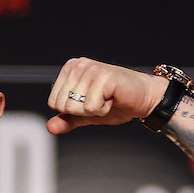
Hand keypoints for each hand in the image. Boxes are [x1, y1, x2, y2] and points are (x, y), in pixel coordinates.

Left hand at [46, 57, 162, 134]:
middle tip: (100, 100)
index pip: (54, 103)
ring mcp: (91, 69)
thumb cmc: (116, 103)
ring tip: (107, 98)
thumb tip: (50, 127)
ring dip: (94, 110)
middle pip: (63, 106)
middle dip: (83, 111)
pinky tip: (113, 98)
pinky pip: (91, 107)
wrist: (143, 98)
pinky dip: (103, 109)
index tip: (91, 101)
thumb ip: (67, 119)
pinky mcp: (104, 77)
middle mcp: (78, 65)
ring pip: (76, 107)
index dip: (74, 110)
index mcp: (70, 69)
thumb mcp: (86, 114)